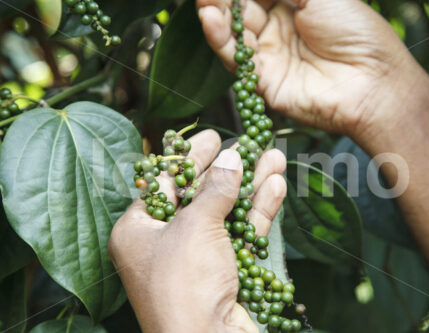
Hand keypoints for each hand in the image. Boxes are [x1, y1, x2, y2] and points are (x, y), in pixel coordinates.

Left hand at [108, 130, 286, 332]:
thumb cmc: (185, 282)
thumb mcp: (195, 226)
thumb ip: (215, 189)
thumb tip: (230, 158)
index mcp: (139, 230)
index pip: (165, 182)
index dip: (189, 157)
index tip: (212, 137)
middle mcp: (165, 243)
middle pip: (200, 196)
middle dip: (227, 169)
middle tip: (245, 143)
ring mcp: (197, 259)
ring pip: (227, 213)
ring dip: (251, 186)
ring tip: (272, 157)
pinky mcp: (225, 272)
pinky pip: (241, 234)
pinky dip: (258, 211)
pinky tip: (276, 185)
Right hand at [197, 0, 428, 138]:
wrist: (372, 81)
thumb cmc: (355, 31)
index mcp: (294, 4)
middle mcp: (278, 28)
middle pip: (240, 9)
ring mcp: (269, 55)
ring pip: (233, 32)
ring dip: (216, 14)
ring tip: (205, 0)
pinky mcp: (263, 81)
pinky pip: (236, 59)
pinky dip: (220, 40)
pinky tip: (211, 19)